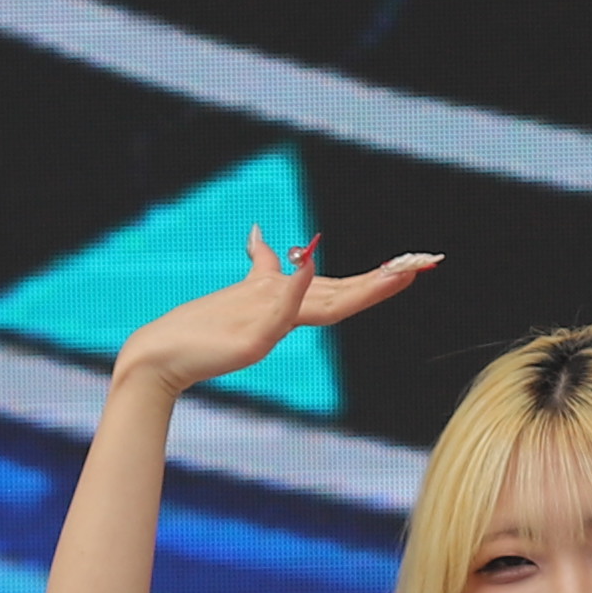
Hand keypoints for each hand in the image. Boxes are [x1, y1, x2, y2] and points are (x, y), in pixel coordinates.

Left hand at [112, 233, 439, 399]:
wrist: (165, 357)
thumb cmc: (201, 329)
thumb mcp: (240, 286)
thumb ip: (261, 265)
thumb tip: (261, 235)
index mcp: (290, 303)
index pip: (343, 288)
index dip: (378, 277)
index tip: (413, 264)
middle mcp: (286, 313)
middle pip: (345, 293)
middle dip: (385, 280)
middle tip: (426, 264)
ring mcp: (272, 323)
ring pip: (327, 301)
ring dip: (363, 286)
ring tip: (398, 274)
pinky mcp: (252, 333)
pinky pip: (280, 303)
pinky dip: (296, 286)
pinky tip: (309, 265)